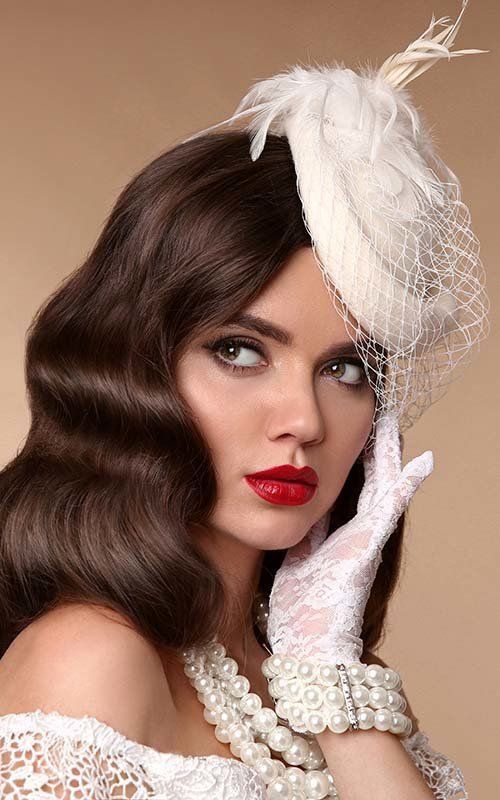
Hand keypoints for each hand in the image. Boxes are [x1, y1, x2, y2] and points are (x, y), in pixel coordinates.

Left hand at [266, 411, 433, 663]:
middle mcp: (356, 534)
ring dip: (389, 455)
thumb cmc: (302, 610)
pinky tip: (421, 461)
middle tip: (379, 413)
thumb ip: (305, 535)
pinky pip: (390, 509)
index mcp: (336, 535)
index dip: (350, 458)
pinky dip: (407, 484)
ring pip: (383, 487)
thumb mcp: (299, 560)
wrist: (311, 649)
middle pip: (369, 481)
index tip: (350, 428)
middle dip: (373, 449)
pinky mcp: (370, 546)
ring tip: (393, 423)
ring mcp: (367, 539)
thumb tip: (294, 507)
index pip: (346, 487)